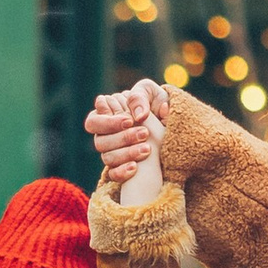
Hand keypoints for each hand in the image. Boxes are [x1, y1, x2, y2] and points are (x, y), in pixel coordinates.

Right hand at [85, 85, 165, 207]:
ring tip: (147, 149)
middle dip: (122, 138)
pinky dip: (122, 172)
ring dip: (127, 153)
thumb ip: (139, 98)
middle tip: (144, 133)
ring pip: (108, 158)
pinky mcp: (122, 167)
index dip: (109, 122)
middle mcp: (105, 136)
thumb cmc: (155, 102)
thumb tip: (138, 116)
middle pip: (100, 142)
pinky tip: (135, 167)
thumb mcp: (149, 92)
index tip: (130, 120)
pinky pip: (114, 175)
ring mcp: (113, 153)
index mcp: (106, 116)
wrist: (174, 121)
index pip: (94, 122)